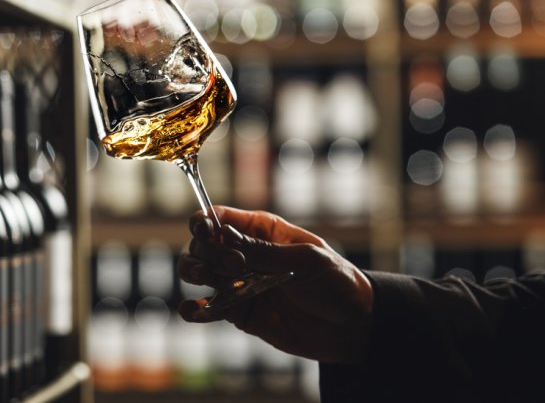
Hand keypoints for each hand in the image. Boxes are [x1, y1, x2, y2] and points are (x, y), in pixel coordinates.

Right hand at [178, 206, 373, 363]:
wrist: (351, 326)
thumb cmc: (335, 281)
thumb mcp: (304, 260)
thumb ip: (263, 252)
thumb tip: (223, 237)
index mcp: (261, 230)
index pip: (219, 217)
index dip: (203, 221)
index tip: (203, 231)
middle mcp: (243, 254)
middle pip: (203, 244)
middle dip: (206, 251)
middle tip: (234, 265)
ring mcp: (238, 283)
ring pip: (197, 272)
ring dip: (193, 273)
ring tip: (209, 280)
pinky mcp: (238, 312)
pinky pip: (208, 309)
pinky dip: (193, 310)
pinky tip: (193, 310)